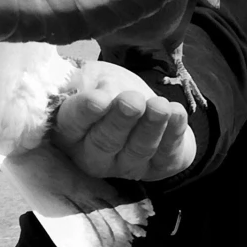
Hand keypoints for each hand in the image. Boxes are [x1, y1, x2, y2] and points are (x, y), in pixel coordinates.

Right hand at [49, 60, 194, 181]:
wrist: (142, 105)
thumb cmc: (109, 90)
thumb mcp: (94, 78)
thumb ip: (90, 85)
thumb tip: (99, 95)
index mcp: (70, 132)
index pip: (73, 124)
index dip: (85, 113)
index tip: (97, 100)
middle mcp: (94, 156)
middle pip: (105, 142)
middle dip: (121, 121)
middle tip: (132, 101)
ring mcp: (125, 166)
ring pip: (138, 150)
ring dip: (150, 127)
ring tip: (159, 106)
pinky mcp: (156, 168)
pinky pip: (166, 153)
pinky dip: (173, 133)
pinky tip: (176, 112)